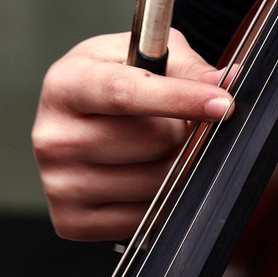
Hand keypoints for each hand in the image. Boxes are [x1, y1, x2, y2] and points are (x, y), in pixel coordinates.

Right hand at [32, 29, 233, 240]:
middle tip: (181, 124)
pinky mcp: (71, 221)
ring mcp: (59, 183)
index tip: (223, 105)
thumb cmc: (115, 79)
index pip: (126, 94)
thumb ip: (187, 67)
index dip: (181, 99)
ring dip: (178, 166)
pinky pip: (146, 217)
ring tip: (163, 149)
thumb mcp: (146, 55)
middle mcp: (53, 136)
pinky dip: (162, 199)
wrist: (78, 119)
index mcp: (66, 84)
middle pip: (153, 141)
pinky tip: (149, 174)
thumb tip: (224, 83)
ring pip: (157, 182)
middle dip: (184, 132)